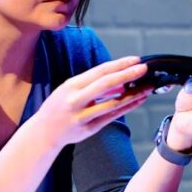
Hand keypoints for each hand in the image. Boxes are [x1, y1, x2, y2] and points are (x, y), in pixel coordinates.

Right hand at [33, 56, 151, 147]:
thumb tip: (118, 81)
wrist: (44, 132)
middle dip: (127, 75)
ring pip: (112, 103)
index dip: (118, 64)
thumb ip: (91, 85)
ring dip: (133, 94)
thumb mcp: (68, 90)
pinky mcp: (89, 129)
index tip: (135, 59)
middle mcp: (76, 100)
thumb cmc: (58, 107)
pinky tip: (138, 101)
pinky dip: (127, 108)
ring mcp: (83, 116)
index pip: (99, 72)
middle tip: (144, 68)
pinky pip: (112, 117)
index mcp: (71, 86)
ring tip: (148, 87)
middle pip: (106, 85)